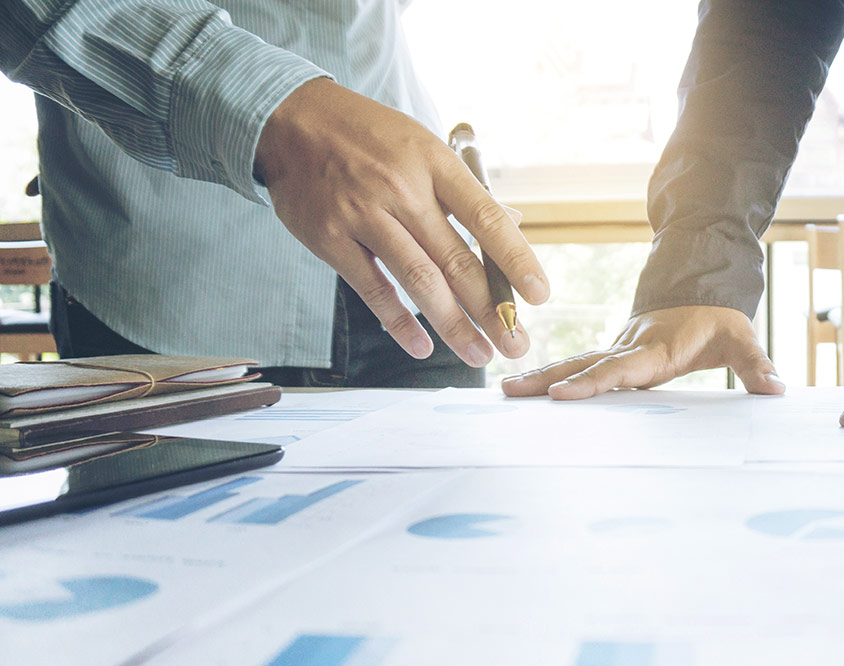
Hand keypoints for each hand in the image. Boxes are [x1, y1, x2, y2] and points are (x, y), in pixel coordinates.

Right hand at [254, 78, 547, 366]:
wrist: (290, 120)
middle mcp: (401, 189)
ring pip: (419, 281)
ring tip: (480, 354)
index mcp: (433, 163)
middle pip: (457, 260)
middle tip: (516, 344)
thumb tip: (513, 225)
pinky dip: (399, 322)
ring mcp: (363, 214)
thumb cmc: (369, 137)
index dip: (516, 259)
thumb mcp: (422, 147)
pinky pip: (373, 289)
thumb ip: (462, 191)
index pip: (486, 217)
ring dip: (454, 325)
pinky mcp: (330, 237)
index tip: (540, 295)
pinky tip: (423, 345)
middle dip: (492, 310)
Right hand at [501, 306, 784, 398]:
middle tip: (510, 392)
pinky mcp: (614, 354)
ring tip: (504, 391)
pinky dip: (551, 376)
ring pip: (574, 362)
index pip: (621, 368)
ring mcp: (618, 350)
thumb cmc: (720, 319)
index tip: (560, 396)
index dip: (592, 383)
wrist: (702, 290)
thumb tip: (776, 388)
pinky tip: (525, 391)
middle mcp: (630, 347)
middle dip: (547, 379)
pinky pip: (580, 366)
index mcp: (657, 347)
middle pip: (584, 364)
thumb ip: (756, 366)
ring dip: (540, 377)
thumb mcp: (742, 339)